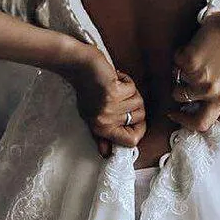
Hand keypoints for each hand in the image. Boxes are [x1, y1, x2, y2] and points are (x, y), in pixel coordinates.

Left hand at [64, 44, 146, 158]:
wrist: (79, 66)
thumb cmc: (86, 90)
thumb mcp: (91, 116)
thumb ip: (101, 135)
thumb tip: (106, 153)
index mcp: (101, 128)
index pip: (131, 141)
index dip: (139, 131)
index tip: (135, 120)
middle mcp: (106, 120)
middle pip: (140, 118)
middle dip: (134, 105)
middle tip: (119, 96)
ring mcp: (110, 106)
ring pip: (139, 102)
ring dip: (130, 92)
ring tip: (116, 87)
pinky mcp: (114, 91)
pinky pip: (133, 89)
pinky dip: (127, 80)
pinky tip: (115, 78)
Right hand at [166, 10, 219, 132]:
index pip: (200, 123)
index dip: (184, 122)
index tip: (175, 114)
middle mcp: (208, 89)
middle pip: (180, 98)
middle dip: (179, 88)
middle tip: (185, 77)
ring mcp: (196, 75)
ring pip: (176, 79)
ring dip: (181, 71)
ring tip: (196, 59)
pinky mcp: (187, 60)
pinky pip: (175, 63)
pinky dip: (181, 56)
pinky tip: (195, 49)